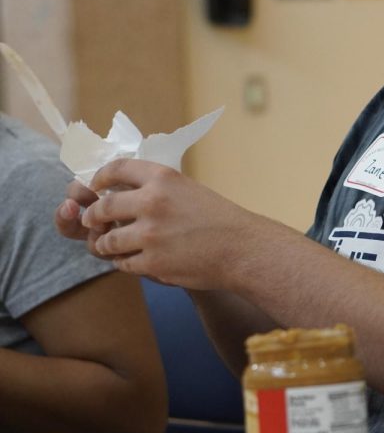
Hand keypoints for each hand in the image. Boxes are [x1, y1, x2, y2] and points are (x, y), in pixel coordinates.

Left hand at [65, 158, 279, 290]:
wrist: (243, 249)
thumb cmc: (221, 219)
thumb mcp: (189, 190)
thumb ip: (158, 189)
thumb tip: (124, 193)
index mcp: (163, 178)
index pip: (116, 169)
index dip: (98, 177)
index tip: (94, 186)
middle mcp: (152, 202)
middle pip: (102, 207)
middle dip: (92, 216)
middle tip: (93, 221)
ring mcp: (150, 234)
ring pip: (107, 240)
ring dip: (104, 244)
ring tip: (109, 246)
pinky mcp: (152, 262)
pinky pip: (123, 263)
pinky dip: (125, 263)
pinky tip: (134, 260)